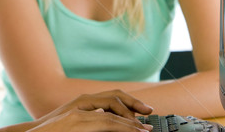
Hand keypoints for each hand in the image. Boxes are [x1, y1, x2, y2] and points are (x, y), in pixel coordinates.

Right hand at [28, 90, 153, 130]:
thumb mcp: (74, 126)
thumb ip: (90, 122)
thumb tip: (107, 125)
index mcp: (82, 103)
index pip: (110, 97)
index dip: (129, 103)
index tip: (143, 112)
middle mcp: (82, 102)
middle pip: (114, 96)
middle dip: (134, 103)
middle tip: (150, 112)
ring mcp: (78, 110)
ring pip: (112, 107)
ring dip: (130, 117)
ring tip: (143, 128)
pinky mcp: (76, 120)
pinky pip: (105, 120)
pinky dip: (121, 125)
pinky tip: (131, 130)